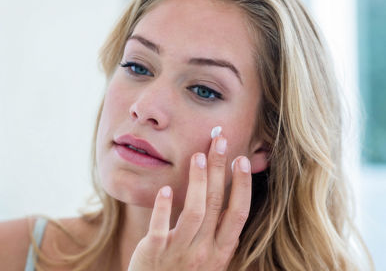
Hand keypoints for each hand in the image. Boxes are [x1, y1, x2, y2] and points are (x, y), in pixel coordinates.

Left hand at [128, 136, 251, 270]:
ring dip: (198, 182)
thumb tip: (227, 196)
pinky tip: (166, 189)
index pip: (238, 213)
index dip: (242, 185)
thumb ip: (216, 232)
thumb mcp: (208, 257)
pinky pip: (161, 227)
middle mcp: (205, 251)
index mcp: (221, 250)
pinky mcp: (154, 252)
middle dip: (220, 169)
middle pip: (217, 203)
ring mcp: (180, 252)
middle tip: (219, 140)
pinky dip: (164, 208)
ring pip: (195, 212)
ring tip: (197, 155)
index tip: (241, 159)